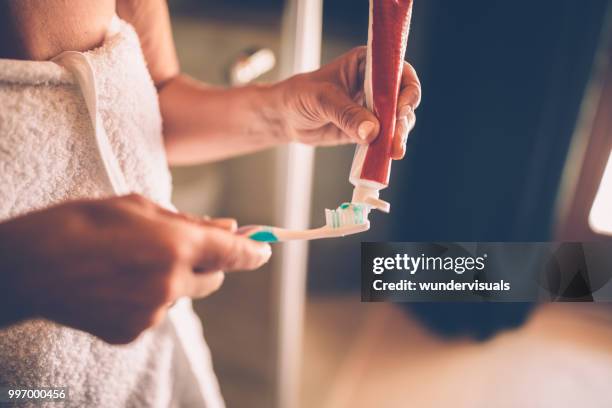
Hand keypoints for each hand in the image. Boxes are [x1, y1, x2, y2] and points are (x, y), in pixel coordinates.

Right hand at [0, 194, 270, 343]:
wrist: (28, 266)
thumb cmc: (81, 224)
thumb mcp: (136, 206)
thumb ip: (187, 220)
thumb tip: (226, 226)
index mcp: (177, 245)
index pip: (234, 253)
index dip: (253, 251)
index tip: (264, 250)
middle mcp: (172, 283)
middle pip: (214, 279)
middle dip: (206, 264)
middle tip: (179, 248)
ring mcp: (153, 312)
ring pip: (181, 295)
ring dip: (170, 280)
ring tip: (128, 264)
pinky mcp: (133, 332)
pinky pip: (155, 312)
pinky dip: (146, 299)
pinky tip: (115, 284)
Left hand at [276, 46, 420, 158]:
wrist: (286, 118)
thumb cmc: (299, 96)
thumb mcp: (321, 100)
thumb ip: (346, 114)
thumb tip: (372, 131)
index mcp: (366, 63)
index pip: (397, 71)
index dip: (405, 89)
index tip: (401, 109)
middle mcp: (375, 83)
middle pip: (402, 98)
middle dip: (403, 119)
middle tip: (397, 137)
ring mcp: (373, 107)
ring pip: (397, 120)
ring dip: (398, 135)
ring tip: (394, 151)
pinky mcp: (369, 128)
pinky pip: (384, 137)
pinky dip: (387, 146)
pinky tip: (386, 156)